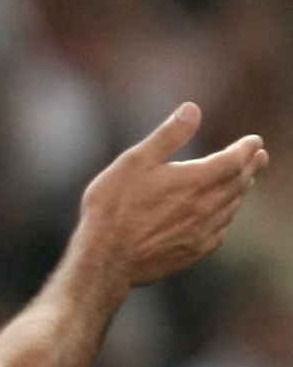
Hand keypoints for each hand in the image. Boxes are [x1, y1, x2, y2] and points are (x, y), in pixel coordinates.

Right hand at [78, 102, 267, 286]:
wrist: (106, 257)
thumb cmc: (114, 207)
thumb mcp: (134, 162)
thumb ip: (168, 136)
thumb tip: (192, 109)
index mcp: (195, 180)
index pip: (234, 160)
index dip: (246, 148)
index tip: (255, 141)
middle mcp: (206, 206)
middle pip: (238, 183)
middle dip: (250, 167)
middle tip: (259, 158)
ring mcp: (202, 232)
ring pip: (231, 207)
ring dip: (240, 192)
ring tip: (243, 183)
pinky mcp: (192, 252)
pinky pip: (219, 232)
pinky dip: (226, 219)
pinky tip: (221, 218)